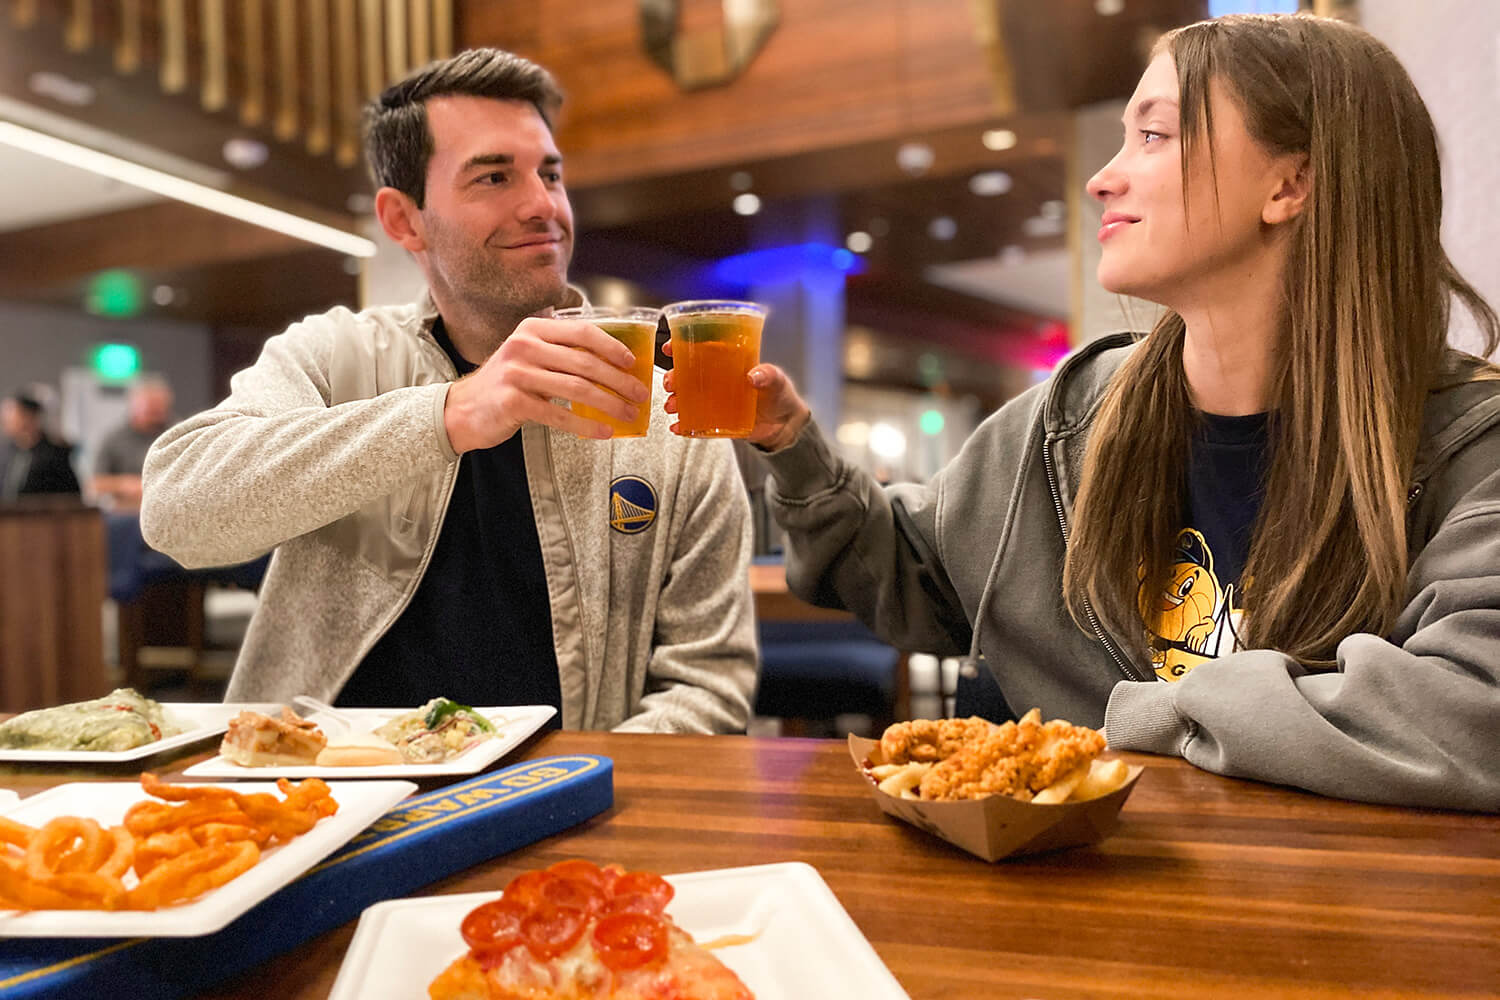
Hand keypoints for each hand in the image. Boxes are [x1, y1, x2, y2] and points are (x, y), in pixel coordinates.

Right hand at [442, 317, 649, 452]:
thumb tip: (613, 365)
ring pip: (576, 388)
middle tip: (639, 394)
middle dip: (618, 380)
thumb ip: (562, 354)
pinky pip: (559, 415)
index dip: (612, 347)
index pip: (582, 332)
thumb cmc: (506, 384)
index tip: (633, 363)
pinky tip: (603, 432)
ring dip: (609, 403)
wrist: (463, 410)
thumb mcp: (530, 357)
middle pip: (584, 362)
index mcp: (533, 329)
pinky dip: (585, 424)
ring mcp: (516, 374)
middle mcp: (524, 346)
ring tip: (628, 414)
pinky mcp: (513, 402)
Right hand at [660, 341, 810, 450]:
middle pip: (686, 375)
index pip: (699, 349)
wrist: (785, 425)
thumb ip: (769, 375)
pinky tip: (677, 427)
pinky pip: (694, 422)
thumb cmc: (780, 394)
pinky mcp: (714, 421)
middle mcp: (715, 380)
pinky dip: (683, 425)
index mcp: (726, 362)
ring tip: (672, 406)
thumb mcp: (777, 380)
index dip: (680, 346)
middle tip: (670, 383)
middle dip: (673, 377)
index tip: (668, 348)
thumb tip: (754, 376)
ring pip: (686, 398)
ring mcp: (712, 401)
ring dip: (674, 401)